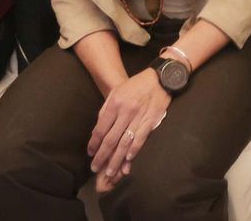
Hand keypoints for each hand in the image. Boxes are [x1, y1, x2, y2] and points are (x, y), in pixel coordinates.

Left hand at [87, 69, 170, 190]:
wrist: (160, 78)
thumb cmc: (136, 85)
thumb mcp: (117, 92)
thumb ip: (106, 110)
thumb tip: (98, 129)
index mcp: (115, 103)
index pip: (101, 128)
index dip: (94, 143)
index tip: (90, 153)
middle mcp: (125, 111)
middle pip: (111, 139)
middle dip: (102, 156)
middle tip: (95, 168)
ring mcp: (139, 117)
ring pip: (125, 142)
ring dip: (116, 159)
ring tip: (110, 172)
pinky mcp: (152, 120)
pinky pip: (141, 138)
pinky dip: (134, 150)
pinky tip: (128, 160)